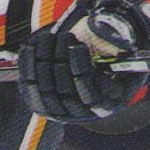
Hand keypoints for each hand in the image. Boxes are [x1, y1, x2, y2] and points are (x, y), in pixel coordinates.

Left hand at [17, 0, 149, 122]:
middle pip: (65, 92)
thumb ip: (121, 49)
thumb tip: (119, 47)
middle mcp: (84, 113)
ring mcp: (61, 111)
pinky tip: (30, 47)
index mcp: (108, 102)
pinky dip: (27, 66)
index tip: (77, 46)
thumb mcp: (119, 49)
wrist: (87, 54)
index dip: (80, 69)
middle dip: (61, 60)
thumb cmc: (105, 50)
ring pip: (46, 90)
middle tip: (64, 36)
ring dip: (44, 60)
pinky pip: (29, 88)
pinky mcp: (41, 103)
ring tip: (50, 38)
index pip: (90, 95)